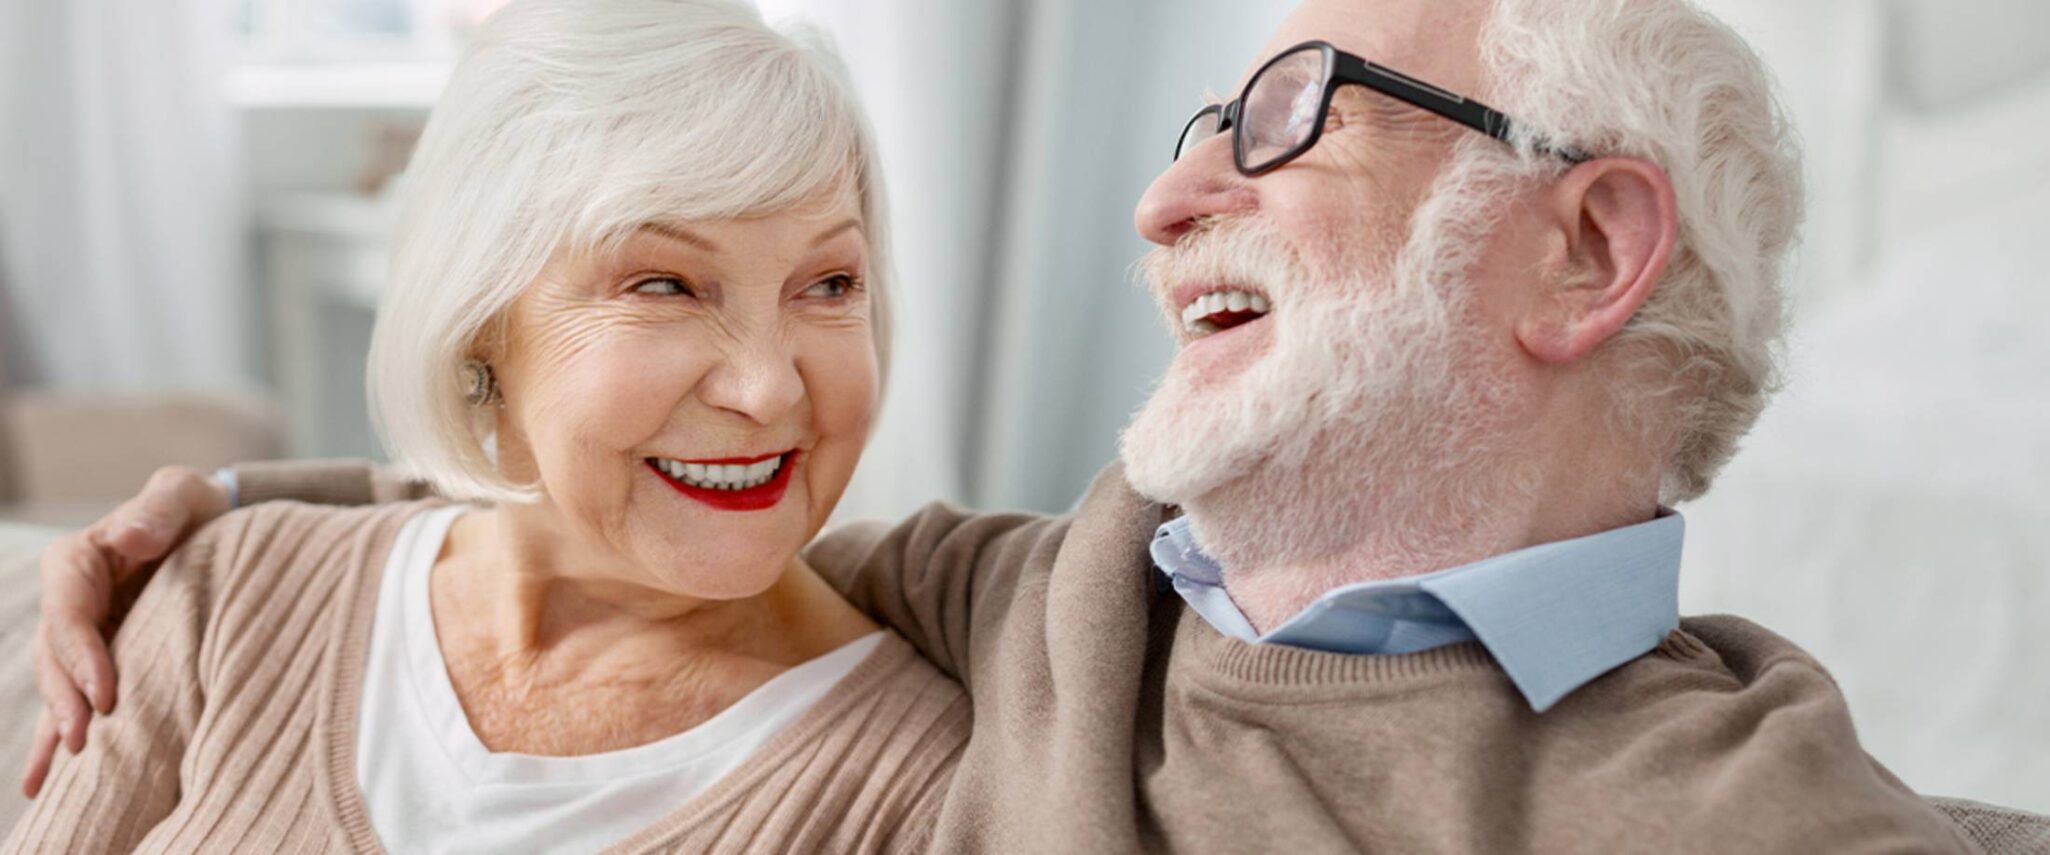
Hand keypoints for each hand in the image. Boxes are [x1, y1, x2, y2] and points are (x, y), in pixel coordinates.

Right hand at [20, 466, 229, 798]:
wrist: (212, 527)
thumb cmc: (193, 508)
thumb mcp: (180, 495)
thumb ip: (156, 511)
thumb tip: (130, 537)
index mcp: (76, 563)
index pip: (69, 616)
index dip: (82, 656)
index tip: (105, 693)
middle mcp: (69, 603)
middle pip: (57, 659)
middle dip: (68, 702)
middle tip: (84, 742)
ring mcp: (80, 636)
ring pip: (61, 686)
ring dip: (62, 725)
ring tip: (62, 771)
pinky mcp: (99, 660)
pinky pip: (75, 700)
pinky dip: (58, 739)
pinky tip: (43, 783)